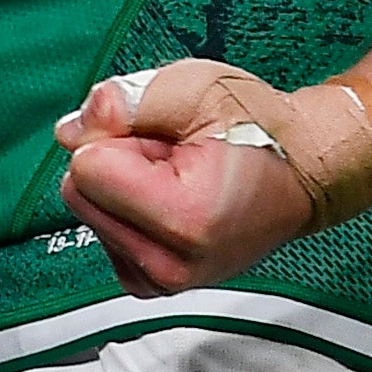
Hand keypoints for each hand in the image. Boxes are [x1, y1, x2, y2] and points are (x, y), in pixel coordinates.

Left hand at [53, 59, 371, 294]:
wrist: (302, 171)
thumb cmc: (259, 127)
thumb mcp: (194, 89)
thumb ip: (125, 102)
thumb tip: (69, 130)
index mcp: (184, 220)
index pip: (86, 167)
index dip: (119, 136)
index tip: (168, 138)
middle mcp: (170, 265)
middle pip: (79, 193)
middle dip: (117, 160)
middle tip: (174, 154)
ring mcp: (160, 280)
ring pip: (87, 212)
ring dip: (124, 185)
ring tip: (180, 174)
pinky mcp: (151, 283)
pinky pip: (102, 232)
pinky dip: (127, 209)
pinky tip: (170, 198)